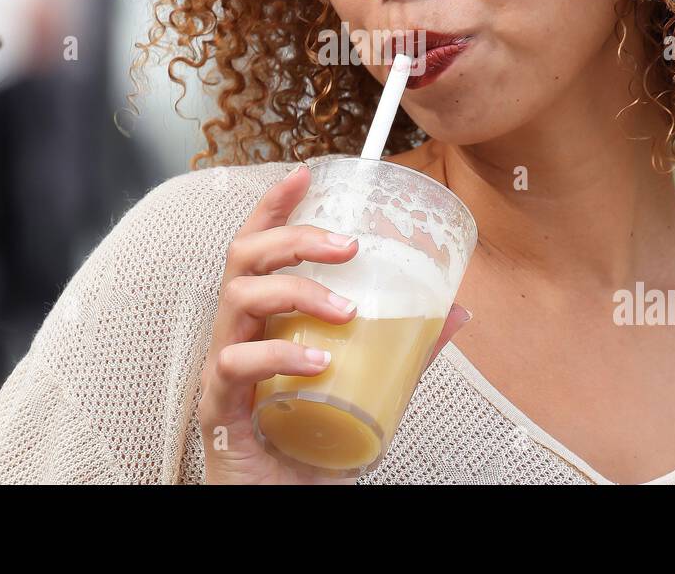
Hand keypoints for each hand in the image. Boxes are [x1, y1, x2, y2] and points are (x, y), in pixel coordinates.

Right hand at [197, 162, 469, 483]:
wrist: (278, 502)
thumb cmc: (311, 441)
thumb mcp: (366, 386)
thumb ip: (403, 349)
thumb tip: (457, 313)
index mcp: (264, 316)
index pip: (259, 246)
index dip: (275, 206)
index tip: (304, 172)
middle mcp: (237, 330)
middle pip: (244, 256)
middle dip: (294, 235)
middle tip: (347, 244)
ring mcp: (222, 364)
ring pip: (239, 296)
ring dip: (297, 290)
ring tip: (347, 308)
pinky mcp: (218, 403)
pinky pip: (237, 361)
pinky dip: (280, 353)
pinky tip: (320, 361)